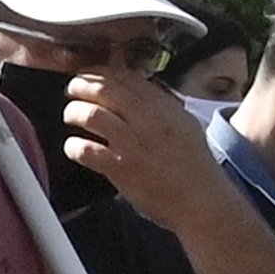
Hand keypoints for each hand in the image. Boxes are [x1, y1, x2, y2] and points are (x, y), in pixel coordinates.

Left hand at [57, 65, 233, 232]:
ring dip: (74, 112)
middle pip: (105, 90)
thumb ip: (162, 106)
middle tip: (73, 88)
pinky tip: (74, 148)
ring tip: (71, 116)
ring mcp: (134, 143)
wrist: (202, 202)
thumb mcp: (185, 125)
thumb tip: (137, 91)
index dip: (102, 72)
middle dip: (81, 85)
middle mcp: (149, 120)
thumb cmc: (195, 166)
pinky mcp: (121, 168)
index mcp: (165, 108)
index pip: (127, 77)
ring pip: (91, 114)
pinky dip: (73, 146)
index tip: (90, 74)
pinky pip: (86, 150)